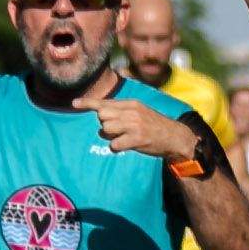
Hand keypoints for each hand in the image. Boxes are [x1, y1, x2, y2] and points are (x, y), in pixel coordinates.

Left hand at [81, 99, 197, 162]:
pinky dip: (118, 147)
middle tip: (118, 130)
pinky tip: (127, 145)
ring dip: (111, 136)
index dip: (87, 103)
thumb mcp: (139, 111)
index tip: (74, 103)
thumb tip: (100, 111)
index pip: (104, 102)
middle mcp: (131, 112)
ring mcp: (134, 125)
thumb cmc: (153, 125)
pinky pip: (115, 144)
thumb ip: (121, 110)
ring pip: (107, 129)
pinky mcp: (137, 139)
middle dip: (105, 124)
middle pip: (102, 116)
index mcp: (131, 103)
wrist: (174, 137)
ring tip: (124, 137)